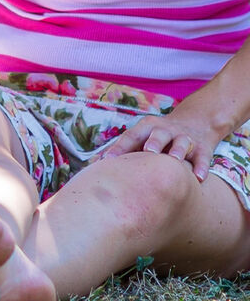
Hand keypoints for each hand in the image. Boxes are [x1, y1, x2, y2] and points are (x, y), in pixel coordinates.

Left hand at [97, 105, 231, 181]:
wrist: (197, 122)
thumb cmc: (159, 136)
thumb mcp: (144, 137)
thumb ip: (126, 150)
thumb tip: (96, 167)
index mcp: (146, 127)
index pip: (131, 136)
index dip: (119, 147)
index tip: (107, 161)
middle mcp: (166, 130)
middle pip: (158, 134)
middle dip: (153, 142)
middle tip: (148, 152)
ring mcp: (185, 138)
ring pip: (182, 143)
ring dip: (178, 151)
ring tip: (174, 160)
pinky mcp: (203, 148)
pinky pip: (203, 157)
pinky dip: (201, 167)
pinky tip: (199, 178)